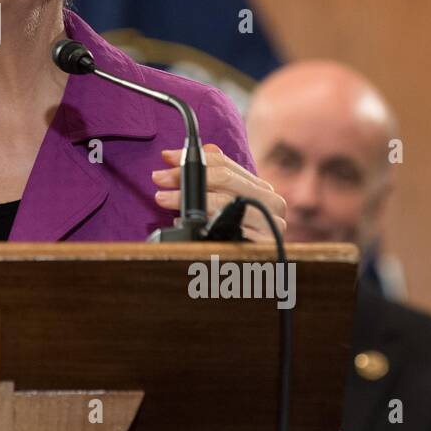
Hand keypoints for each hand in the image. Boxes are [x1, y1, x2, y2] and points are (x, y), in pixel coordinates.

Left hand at [151, 143, 287, 241]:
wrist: (255, 278)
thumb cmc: (234, 238)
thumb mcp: (223, 204)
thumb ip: (211, 177)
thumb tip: (184, 153)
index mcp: (261, 188)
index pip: (225, 163)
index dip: (192, 157)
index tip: (166, 158)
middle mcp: (272, 201)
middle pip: (224, 178)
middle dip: (186, 176)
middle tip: (159, 178)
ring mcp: (271, 222)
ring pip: (225, 201)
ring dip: (188, 199)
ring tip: (163, 199)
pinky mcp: (265, 244)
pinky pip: (228, 228)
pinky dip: (204, 223)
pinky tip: (184, 223)